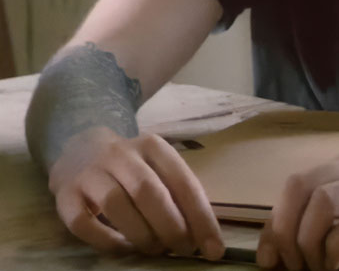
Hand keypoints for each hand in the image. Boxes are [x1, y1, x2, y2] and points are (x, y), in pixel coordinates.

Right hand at [47, 126, 224, 259]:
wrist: (81, 149)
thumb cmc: (131, 166)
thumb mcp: (157, 166)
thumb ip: (177, 193)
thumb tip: (204, 235)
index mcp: (152, 146)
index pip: (182, 181)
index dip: (200, 217)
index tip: (214, 248)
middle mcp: (121, 154)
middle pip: (149, 191)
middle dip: (171, 226)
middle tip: (183, 250)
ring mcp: (91, 173)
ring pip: (117, 205)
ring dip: (141, 234)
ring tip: (155, 250)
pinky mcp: (66, 195)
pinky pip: (84, 223)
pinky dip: (107, 241)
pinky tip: (124, 249)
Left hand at [256, 144, 338, 270]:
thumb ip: (335, 223)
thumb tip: (284, 250)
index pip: (295, 184)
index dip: (275, 224)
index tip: (273, 262)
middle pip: (301, 188)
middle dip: (286, 234)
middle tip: (296, 270)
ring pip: (323, 201)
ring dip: (308, 244)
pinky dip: (336, 249)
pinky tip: (338, 268)